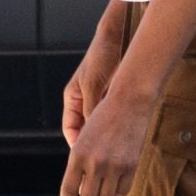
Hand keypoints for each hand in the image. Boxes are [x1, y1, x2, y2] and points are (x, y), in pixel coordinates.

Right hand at [61, 22, 124, 148]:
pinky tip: (125, 131)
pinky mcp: (112, 97)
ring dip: (106, 135)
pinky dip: (116, 124)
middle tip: (104, 155)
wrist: (117, 39)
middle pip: (86, 130)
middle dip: (93, 143)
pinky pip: (112, 116)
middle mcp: (83, 102)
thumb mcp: (93, 85)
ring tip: (115, 146)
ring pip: (100, 125)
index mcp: (72, 99)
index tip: (87, 155)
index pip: (70, 129)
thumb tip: (94, 134)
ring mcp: (98, 100)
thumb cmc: (100, 58)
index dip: (77, 143)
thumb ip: (92, 108)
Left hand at [61, 80, 151, 195]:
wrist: (128, 102)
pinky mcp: (130, 166)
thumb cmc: (103, 118)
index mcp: (78, 154)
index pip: (69, 189)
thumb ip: (81, 162)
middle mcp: (94, 163)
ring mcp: (114, 166)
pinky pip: (121, 192)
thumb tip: (81, 191)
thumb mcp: (86, 138)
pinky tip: (113, 194)